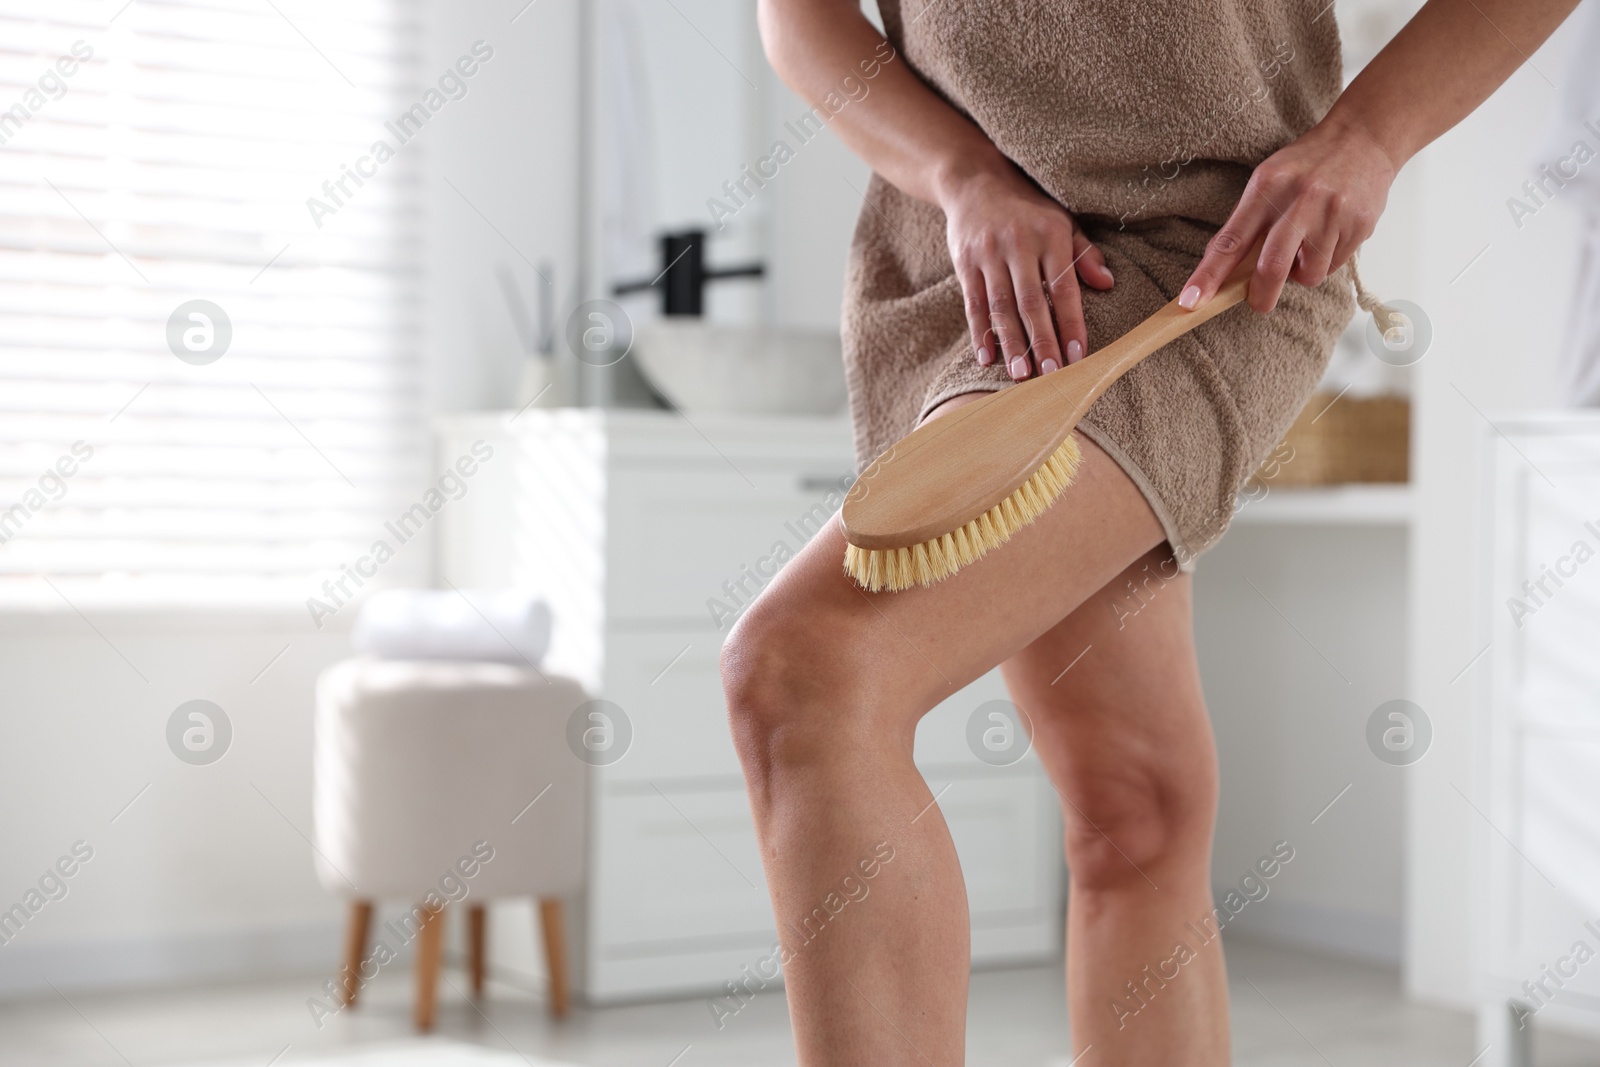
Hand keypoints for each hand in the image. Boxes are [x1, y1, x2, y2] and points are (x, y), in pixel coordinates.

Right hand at [941, 170, 1114, 379]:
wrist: (975, 182)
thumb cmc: (1027, 209)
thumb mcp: (1061, 221)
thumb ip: (1084, 254)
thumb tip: (1107, 283)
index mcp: (1050, 235)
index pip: (1063, 287)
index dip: (1071, 323)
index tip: (1078, 356)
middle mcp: (1019, 243)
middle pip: (1031, 301)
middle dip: (1041, 340)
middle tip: (1050, 374)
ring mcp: (988, 253)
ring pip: (1000, 305)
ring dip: (1011, 342)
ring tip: (1020, 374)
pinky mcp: (964, 262)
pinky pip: (972, 303)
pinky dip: (979, 333)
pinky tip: (986, 358)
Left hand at [1179, 117, 1397, 313]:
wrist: (1363, 137)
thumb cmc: (1306, 165)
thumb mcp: (1267, 181)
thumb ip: (1245, 222)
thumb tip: (1219, 271)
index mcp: (1266, 187)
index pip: (1230, 241)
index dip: (1208, 276)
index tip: (1190, 301)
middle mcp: (1298, 200)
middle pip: (1272, 267)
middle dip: (1261, 296)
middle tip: (1259, 303)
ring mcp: (1332, 213)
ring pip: (1308, 274)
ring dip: (1302, 273)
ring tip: (1307, 247)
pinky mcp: (1359, 224)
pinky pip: (1334, 266)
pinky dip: (1326, 261)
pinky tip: (1331, 234)